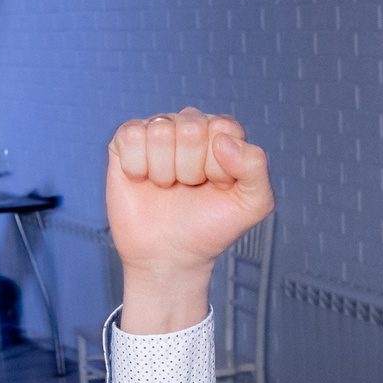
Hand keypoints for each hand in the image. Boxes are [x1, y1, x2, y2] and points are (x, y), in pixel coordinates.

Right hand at [105, 109, 273, 331]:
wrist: (169, 257)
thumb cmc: (210, 228)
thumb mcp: (252, 205)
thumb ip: (256, 168)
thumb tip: (222, 140)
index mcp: (223, 133)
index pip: (223, 129)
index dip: (219, 165)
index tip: (217, 187)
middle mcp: (190, 125)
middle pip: (190, 128)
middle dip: (190, 170)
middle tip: (189, 189)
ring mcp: (157, 131)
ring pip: (160, 131)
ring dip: (164, 171)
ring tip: (168, 187)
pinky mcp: (126, 142)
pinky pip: (131, 136)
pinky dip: (137, 167)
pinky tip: (143, 181)